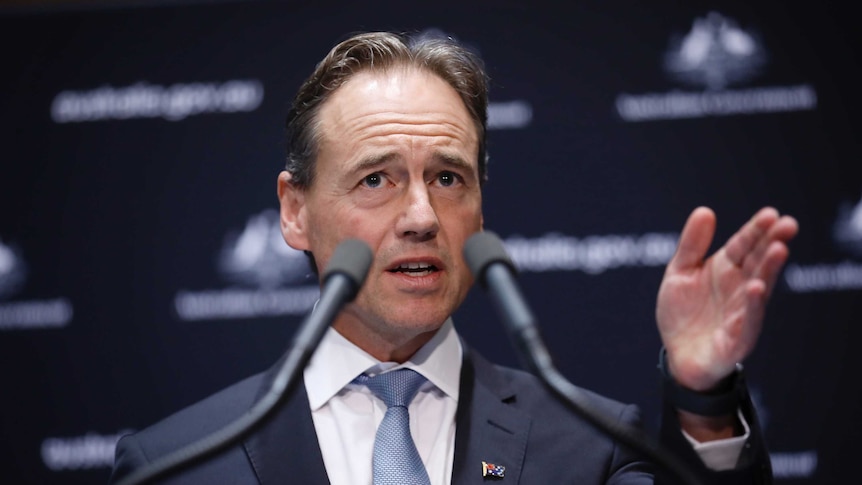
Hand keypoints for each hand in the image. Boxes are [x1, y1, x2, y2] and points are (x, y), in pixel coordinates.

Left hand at [656, 206, 797, 390]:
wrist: (678, 355)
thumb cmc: (683, 312)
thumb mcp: (680, 273)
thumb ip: (691, 245)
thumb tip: (705, 211)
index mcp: (726, 268)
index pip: (744, 245)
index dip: (756, 230)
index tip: (771, 214)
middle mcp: (740, 287)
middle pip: (758, 262)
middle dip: (772, 243)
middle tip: (787, 224)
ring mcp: (743, 312)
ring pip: (760, 287)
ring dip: (769, 269)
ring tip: (778, 249)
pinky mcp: (739, 337)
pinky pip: (748, 320)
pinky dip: (752, 305)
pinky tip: (756, 288)